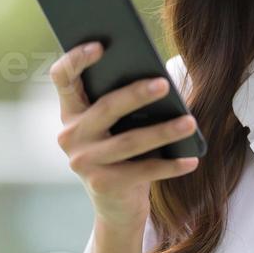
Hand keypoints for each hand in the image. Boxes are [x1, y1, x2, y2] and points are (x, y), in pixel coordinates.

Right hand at [50, 41, 199, 227]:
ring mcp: (84, 162)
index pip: (62, 78)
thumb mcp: (116, 127)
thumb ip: (121, 103)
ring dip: (163, 131)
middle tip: (164, 83)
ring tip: (190, 122)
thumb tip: (156, 77)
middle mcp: (70, 135)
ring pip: (129, 142)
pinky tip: (190, 159)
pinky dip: (170, 165)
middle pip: (105, 108)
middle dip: (136, 94)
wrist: (116, 207)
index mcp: (71, 112)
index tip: (100, 45)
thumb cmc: (122, 155)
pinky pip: (143, 171)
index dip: (76, 59)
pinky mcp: (103, 185)